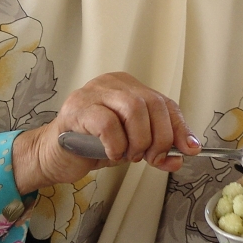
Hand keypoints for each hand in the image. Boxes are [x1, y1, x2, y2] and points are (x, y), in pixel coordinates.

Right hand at [12, 72, 199, 193]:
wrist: (54, 155)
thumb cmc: (93, 146)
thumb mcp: (133, 147)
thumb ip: (158, 150)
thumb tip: (182, 155)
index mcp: (129, 87)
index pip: (164, 103)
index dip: (179, 128)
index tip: (188, 150)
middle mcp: (113, 83)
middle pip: (151, 104)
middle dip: (159, 138)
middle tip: (151, 158)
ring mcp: (93, 92)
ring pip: (133, 109)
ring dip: (139, 140)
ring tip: (130, 156)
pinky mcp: (76, 108)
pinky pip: (107, 123)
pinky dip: (117, 144)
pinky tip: (112, 154)